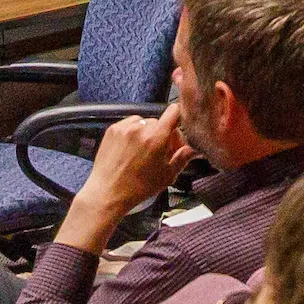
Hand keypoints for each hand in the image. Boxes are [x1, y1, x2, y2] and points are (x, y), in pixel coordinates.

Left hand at [70, 103, 188, 238]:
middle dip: (163, 134)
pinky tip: (132, 148)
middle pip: (159, 121)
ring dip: (147, 132)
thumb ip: (183, 158)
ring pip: (144, 122)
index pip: (173, 112)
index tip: (178, 127)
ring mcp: (124, 128)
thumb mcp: (166, 175)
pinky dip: (132, 132)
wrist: (108, 192)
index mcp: (156, 138)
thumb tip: (195, 149)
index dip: (178, 117)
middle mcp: (140, 128)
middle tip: (162, 150)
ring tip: (145, 150)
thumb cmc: (138, 188)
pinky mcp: (112, 130)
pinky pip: (128, 124)